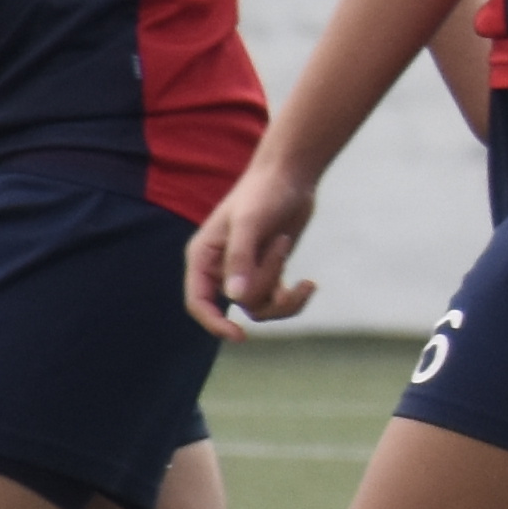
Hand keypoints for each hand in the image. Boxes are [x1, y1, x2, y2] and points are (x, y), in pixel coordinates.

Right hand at [184, 161, 318, 334]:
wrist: (291, 174)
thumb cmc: (264, 191)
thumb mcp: (250, 222)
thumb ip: (241, 259)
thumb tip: (236, 298)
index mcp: (204, 256)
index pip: (198, 302)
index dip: (214, 323)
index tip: (238, 335)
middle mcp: (221, 268)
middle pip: (239, 304)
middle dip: (265, 283)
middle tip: (280, 244)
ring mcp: (246, 271)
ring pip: (260, 307)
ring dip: (281, 290)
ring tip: (289, 249)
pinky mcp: (269, 270)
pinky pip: (276, 301)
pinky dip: (294, 298)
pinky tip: (309, 284)